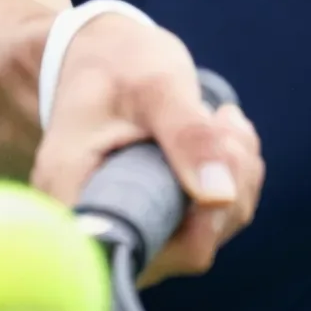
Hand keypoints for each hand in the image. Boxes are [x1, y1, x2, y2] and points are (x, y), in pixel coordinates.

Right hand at [30, 11, 264, 284]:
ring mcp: (133, 228)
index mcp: (72, 194)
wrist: (103, 58)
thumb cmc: (117, 66)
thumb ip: (187, 135)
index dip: (194, 227)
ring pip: (211, 234)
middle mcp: (98, 225)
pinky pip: (217, 220)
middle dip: (227, 188)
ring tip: (223, 119)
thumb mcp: (154, 86)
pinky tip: (224, 133)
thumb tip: (222, 195)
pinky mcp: (160, 221)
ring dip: (238, 179)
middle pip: (185, 249)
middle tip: (224, 120)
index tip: (216, 163)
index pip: (139, 252)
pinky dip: (236, 179)